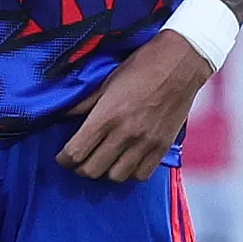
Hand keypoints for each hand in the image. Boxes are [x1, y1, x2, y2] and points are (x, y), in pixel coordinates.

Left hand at [59, 31, 211, 182]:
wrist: (180, 64)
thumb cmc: (141, 67)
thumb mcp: (106, 81)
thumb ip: (84, 103)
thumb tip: (63, 115)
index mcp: (106, 116)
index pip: (76, 153)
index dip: (64, 160)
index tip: (62, 158)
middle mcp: (124, 133)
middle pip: (92, 170)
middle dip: (80, 168)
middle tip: (80, 160)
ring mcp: (145, 143)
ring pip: (116, 177)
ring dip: (105, 172)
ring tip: (104, 160)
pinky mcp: (162, 147)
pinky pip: (141, 175)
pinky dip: (130, 173)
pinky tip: (126, 161)